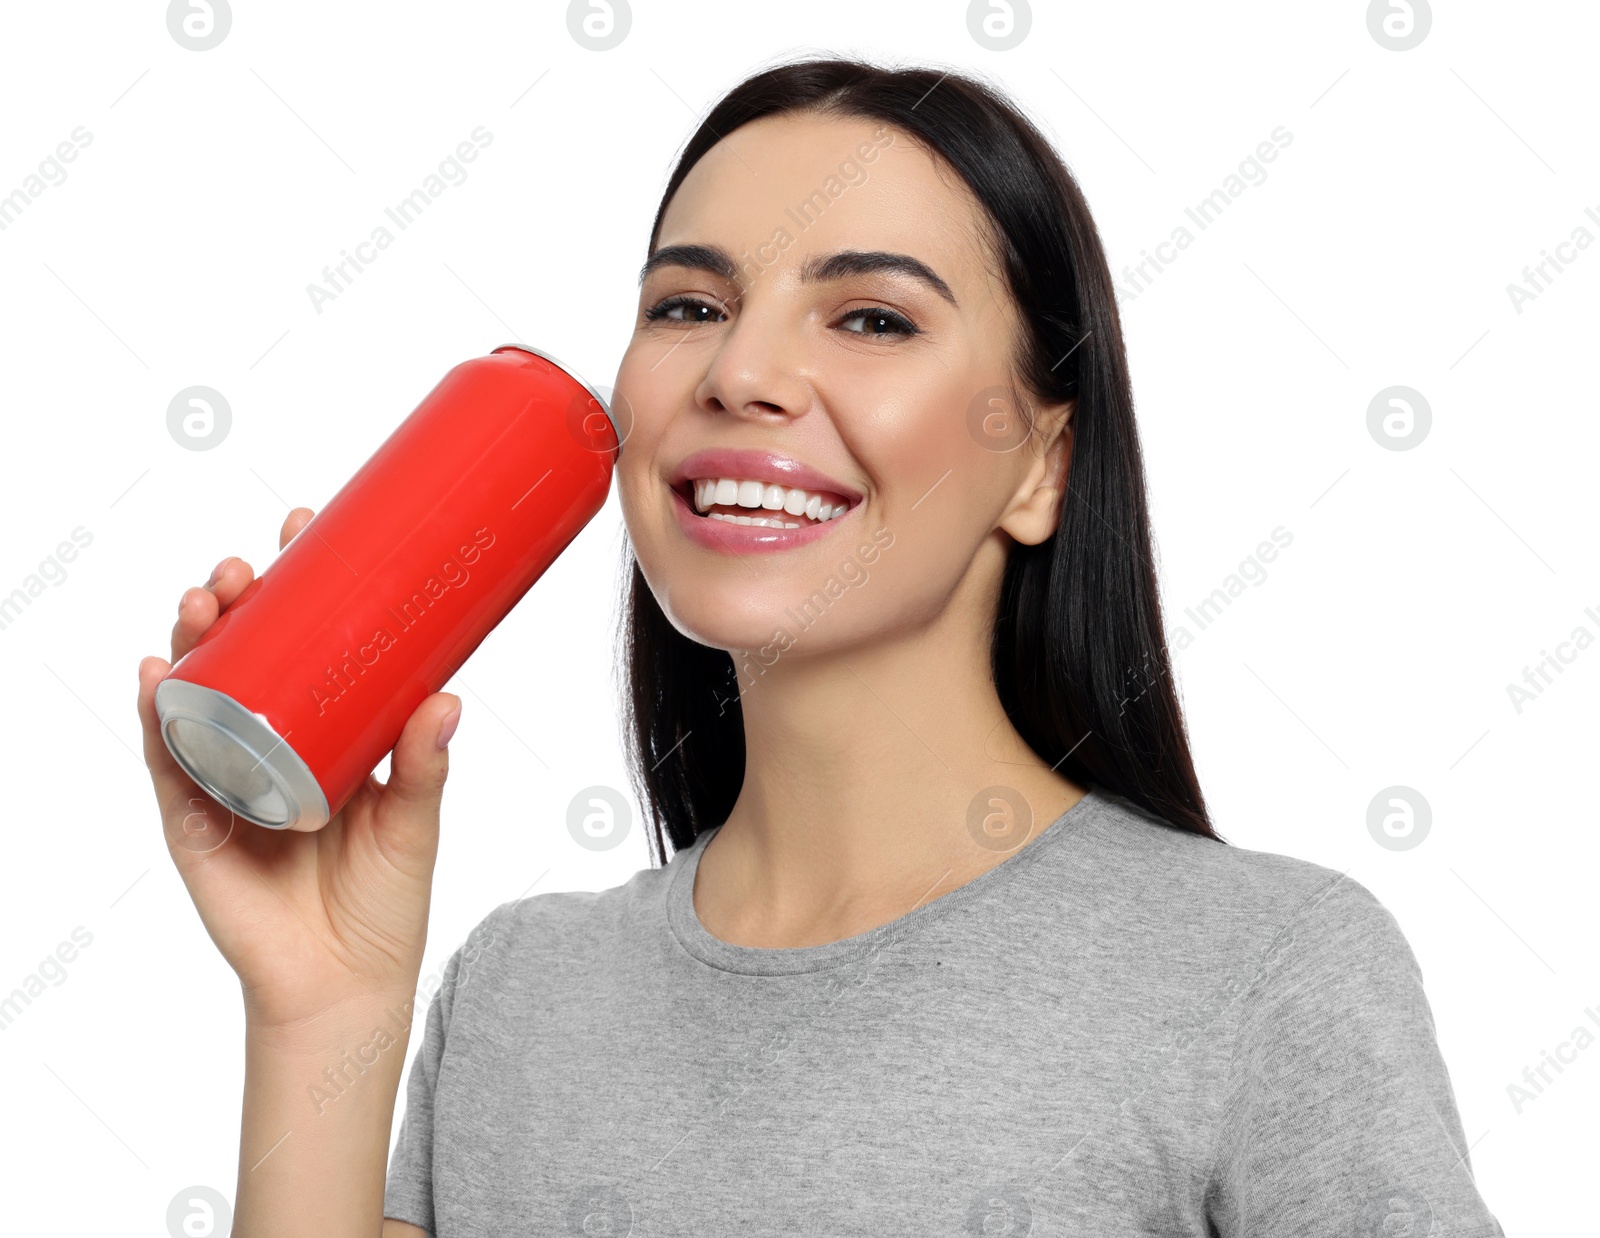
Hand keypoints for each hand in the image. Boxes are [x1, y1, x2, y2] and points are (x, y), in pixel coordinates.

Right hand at [136, 506, 462, 1033]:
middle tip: (247, 568)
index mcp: (324, 729)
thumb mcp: (414, 819)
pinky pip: (166, 757)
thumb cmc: (384, 899)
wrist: (345, 982)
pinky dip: (157, 713)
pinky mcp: (193, 818)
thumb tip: (451, 696)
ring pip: (199, 691)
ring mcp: (226, 775)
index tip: (307, 526)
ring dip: (193, 639)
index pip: (305, 639)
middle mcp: (269, 741)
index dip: (300, 583)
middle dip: (236, 600)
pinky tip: (158, 673)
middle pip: (242, 652)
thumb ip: (424, 763)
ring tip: (205, 601)